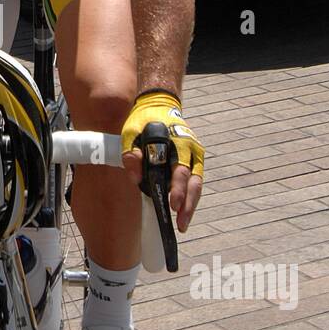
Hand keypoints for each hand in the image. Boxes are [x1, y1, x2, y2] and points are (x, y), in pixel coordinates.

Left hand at [121, 90, 203, 232]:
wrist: (160, 105)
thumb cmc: (143, 121)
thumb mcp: (130, 132)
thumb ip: (130, 153)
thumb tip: (135, 178)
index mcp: (176, 141)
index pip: (179, 169)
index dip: (177, 188)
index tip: (172, 204)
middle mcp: (190, 149)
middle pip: (192, 181)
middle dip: (187, 203)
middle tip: (180, 223)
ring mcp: (195, 155)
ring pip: (197, 184)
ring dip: (191, 205)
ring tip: (182, 224)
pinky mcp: (195, 160)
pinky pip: (195, 182)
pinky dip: (191, 197)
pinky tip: (183, 212)